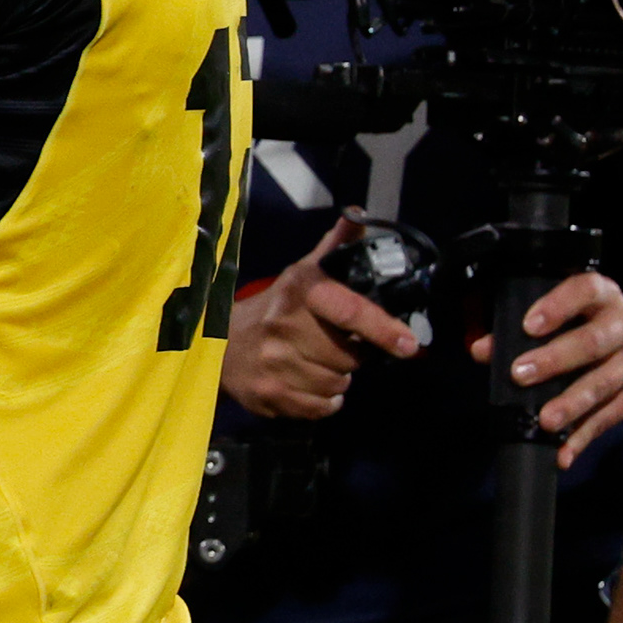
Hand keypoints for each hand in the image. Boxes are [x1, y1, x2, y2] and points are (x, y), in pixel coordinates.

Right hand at [219, 211, 421, 420]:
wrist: (215, 343)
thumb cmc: (271, 309)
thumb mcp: (299, 274)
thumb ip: (334, 248)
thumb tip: (359, 214)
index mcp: (299, 291)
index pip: (349, 309)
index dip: (382, 328)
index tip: (407, 343)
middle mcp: (284, 326)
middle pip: (350, 357)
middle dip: (352, 356)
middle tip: (336, 347)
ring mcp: (274, 363)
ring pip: (337, 384)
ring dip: (336, 378)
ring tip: (317, 364)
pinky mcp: (267, 394)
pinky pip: (320, 408)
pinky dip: (323, 402)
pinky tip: (308, 384)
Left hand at [482, 270, 622, 469]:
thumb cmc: (585, 323)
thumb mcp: (559, 313)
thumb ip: (516, 328)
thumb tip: (482, 349)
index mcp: (602, 295)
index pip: (585, 290)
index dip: (557, 306)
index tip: (528, 326)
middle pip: (594, 341)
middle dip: (556, 360)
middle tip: (520, 374)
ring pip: (606, 382)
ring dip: (573, 404)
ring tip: (545, 421)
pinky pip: (612, 416)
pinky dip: (585, 436)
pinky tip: (564, 452)